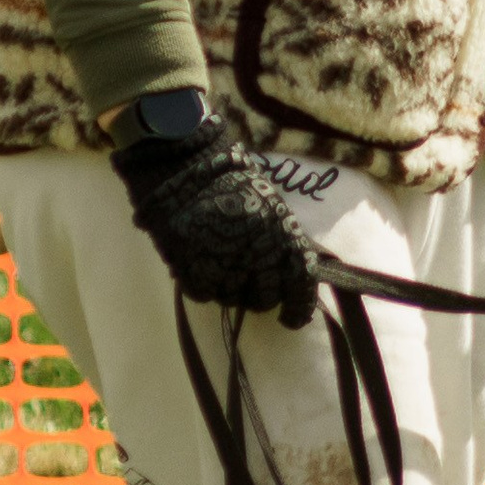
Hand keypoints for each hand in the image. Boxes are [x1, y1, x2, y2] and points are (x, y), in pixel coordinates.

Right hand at [112, 117, 320, 324]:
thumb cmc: (229, 180)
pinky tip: (200, 263)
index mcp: (282, 236)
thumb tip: (288, 275)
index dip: (299, 308)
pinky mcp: (194, 271)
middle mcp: (258, 255)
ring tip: (220, 264)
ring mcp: (225, 265)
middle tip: (249, 283)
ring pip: (233, 299)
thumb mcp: (268, 205)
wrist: (184, 165)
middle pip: (264, 298)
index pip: (300, 285)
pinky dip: (203, 283)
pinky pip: (204, 293)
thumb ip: (281, 241)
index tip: (292, 318)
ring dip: (230, 288)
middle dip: (260, 295)